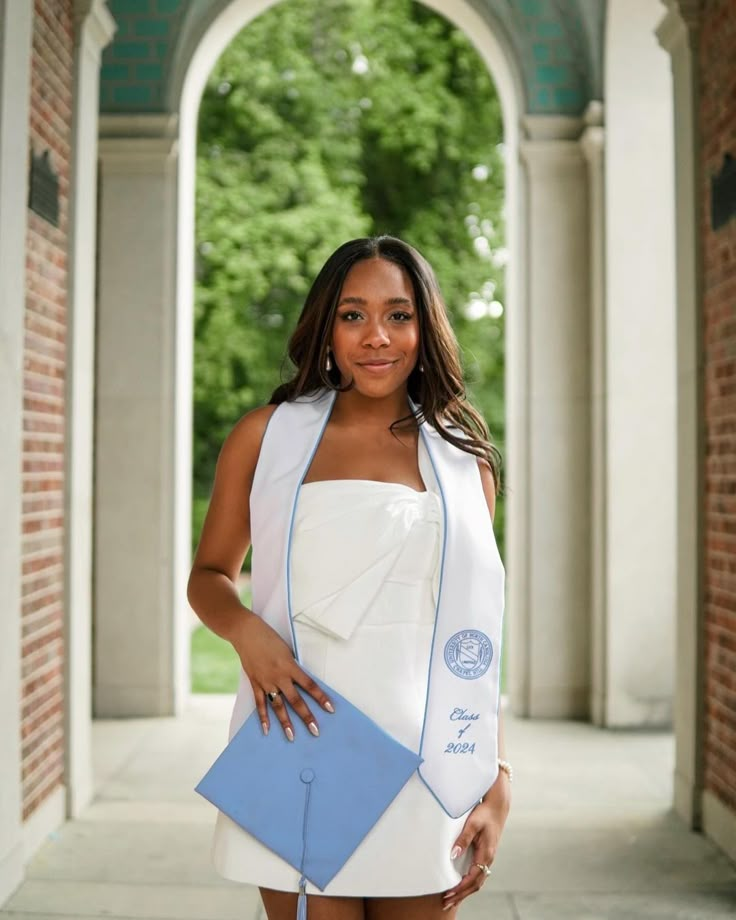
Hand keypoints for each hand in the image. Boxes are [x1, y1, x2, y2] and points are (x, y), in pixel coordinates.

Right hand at [229, 611, 334, 740]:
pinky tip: (267, 730)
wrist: (246, 633)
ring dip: (285, 722)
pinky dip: (263, 717)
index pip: (309, 685)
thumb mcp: (287, 649)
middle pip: (296, 700)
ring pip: (278, 706)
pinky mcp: (255, 683)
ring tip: (292, 736)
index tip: (330, 709)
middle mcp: (279, 676)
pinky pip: (260, 703)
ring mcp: (266, 681)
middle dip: (306, 716)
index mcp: (290, 666)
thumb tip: (300, 680)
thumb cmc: (269, 637)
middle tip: (315, 731)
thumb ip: (292, 666)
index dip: (321, 697)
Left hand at [442, 772, 510, 911]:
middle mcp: (488, 859)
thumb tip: (453, 855)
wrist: (497, 806)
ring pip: (477, 881)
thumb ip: (462, 839)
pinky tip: (461, 886)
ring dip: (465, 892)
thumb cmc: (484, 814)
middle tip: (446, 903)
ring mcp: (488, 858)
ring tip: (451, 899)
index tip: (448, 895)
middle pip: (475, 884)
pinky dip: (469, 884)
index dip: (460, 888)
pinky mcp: (486, 855)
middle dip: (461, 895)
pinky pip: (478, 875)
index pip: (472, 878)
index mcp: (486, 854)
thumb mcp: (472, 824)